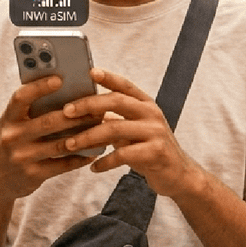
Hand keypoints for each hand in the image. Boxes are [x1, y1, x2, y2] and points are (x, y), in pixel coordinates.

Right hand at [0, 75, 98, 202]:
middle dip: (76, 115)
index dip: (39, 87)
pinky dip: (80, 158)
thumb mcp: (15, 124)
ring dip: (83, 136)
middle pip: (48, 122)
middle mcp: (12, 136)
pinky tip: (93, 152)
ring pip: (59, 144)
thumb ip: (33, 109)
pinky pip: (62, 165)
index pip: (21, 97)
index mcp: (8, 118)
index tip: (60, 79)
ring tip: (100, 127)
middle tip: (97, 107)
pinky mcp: (33, 175)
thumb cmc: (15, 141)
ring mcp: (22, 157)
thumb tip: (68, 90)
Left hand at [59, 68, 200, 198]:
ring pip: (114, 129)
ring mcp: (155, 132)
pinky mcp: (155, 153)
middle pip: (116, 101)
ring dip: (88, 137)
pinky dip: (105, 162)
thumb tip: (84, 112)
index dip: (108, 77)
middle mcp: (152, 113)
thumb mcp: (136, 129)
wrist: (179, 174)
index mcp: (146, 104)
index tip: (89, 72)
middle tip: (66, 111)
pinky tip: (94, 168)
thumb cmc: (150, 149)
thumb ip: (117, 119)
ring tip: (70, 144)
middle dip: (88, 105)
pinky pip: (122, 155)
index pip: (125, 85)